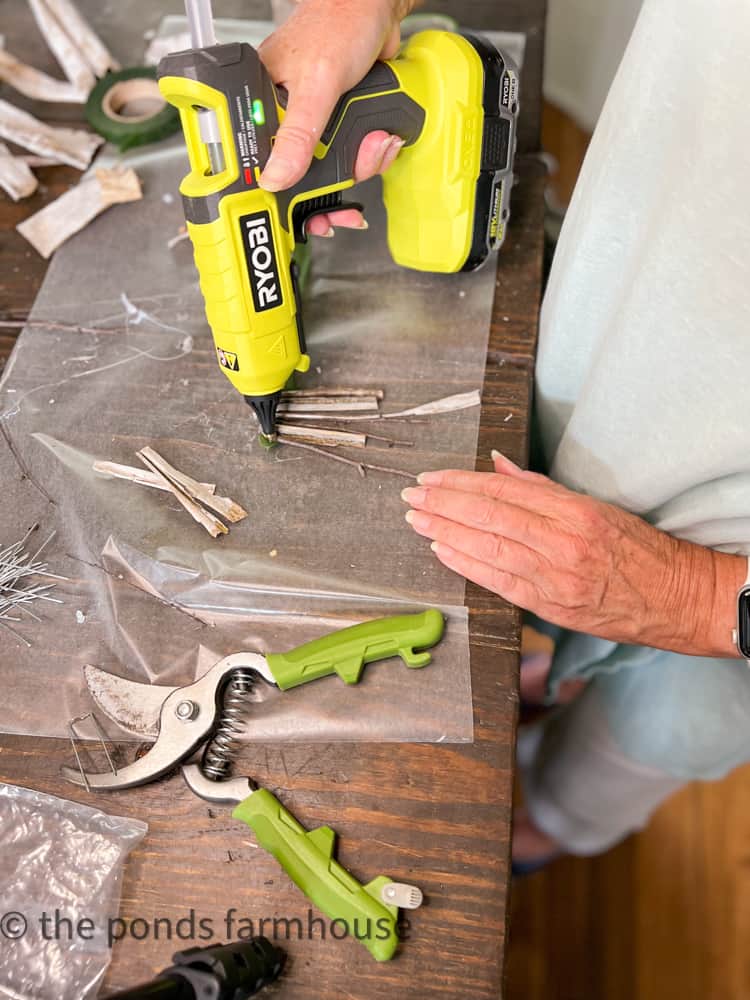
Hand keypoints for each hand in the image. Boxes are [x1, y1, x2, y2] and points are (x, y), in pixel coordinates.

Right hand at [258, 0, 411, 234]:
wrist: (378, 9)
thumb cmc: (337, 25)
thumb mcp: (316, 85)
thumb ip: (298, 135)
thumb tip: (275, 177)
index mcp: (258, 102)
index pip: (254, 161)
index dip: (273, 194)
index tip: (289, 219)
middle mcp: (283, 116)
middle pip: (298, 176)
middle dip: (330, 188)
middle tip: (341, 206)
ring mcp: (315, 124)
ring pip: (332, 170)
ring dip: (360, 166)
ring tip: (374, 144)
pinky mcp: (341, 125)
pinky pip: (353, 157)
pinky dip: (372, 154)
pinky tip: (381, 138)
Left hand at [402, 451, 746, 657]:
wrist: (675, 600)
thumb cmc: (638, 551)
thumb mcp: (596, 507)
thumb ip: (541, 489)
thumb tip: (497, 467)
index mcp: (576, 512)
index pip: (506, 491)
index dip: (464, 483)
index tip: (435, 477)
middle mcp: (563, 542)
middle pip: (491, 516)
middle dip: (445, 503)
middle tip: (413, 494)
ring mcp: (555, 577)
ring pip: (489, 547)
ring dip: (446, 530)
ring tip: (416, 518)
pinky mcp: (550, 607)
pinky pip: (498, 582)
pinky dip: (466, 564)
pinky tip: (441, 550)